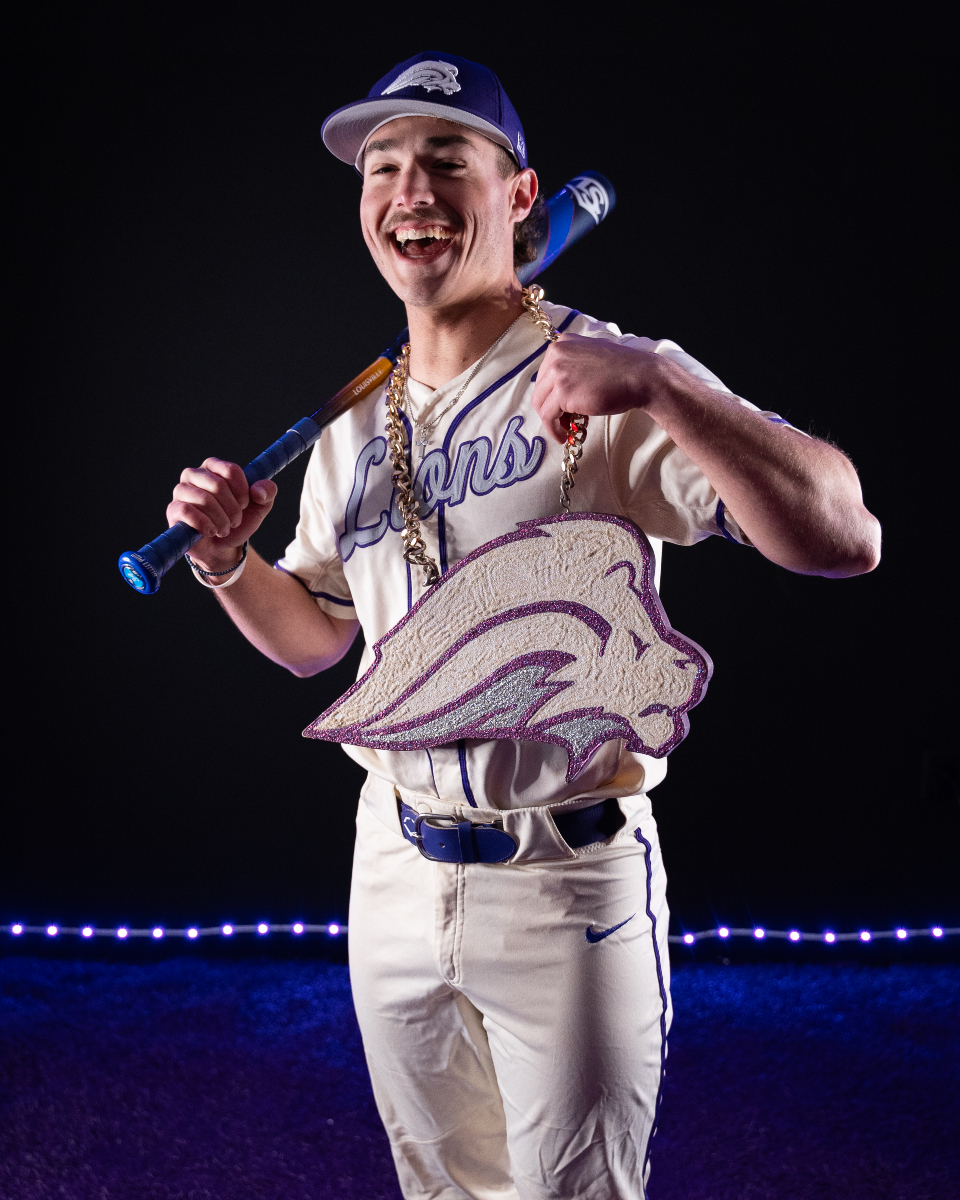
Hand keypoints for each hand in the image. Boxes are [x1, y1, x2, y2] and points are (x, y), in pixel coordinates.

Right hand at [167, 457, 277, 569]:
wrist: (222, 547)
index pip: (231, 470)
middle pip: (218, 485)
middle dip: (233, 509)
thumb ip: (267, 492)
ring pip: (204, 499)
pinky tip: (211, 532)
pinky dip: (205, 525)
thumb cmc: (237, 521)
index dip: (243, 491)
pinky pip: (187, 511)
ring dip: (221, 520)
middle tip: (235, 521)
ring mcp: (181, 491)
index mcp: (214, 467)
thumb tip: (258, 491)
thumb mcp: (260, 507)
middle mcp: (194, 474)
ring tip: (224, 529)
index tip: (245, 504)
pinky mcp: (173, 509)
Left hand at [532, 333, 664, 441]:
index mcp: (562, 343)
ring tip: (565, 431)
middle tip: (564, 422)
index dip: (551, 394)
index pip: (545, 374)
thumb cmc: (621, 370)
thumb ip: (572, 366)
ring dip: (551, 421)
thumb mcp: (591, 357)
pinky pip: (548, 416)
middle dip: (550, 408)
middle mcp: (556, 354)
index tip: (561, 408)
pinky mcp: (562, 392)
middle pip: (540, 389)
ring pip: (540, 404)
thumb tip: (558, 390)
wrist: (640, 376)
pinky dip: (554, 429)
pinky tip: (563, 436)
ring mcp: (558, 372)